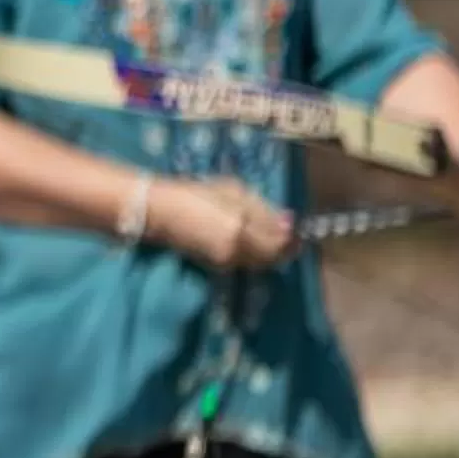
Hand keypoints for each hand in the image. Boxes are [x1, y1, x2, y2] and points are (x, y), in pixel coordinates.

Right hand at [150, 177, 298, 270]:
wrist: (159, 211)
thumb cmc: (195, 193)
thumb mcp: (231, 191)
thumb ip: (262, 208)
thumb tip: (290, 222)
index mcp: (241, 229)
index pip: (280, 241)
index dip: (293, 237)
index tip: (299, 230)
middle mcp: (237, 251)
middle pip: (273, 257)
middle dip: (285, 248)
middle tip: (291, 238)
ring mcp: (227, 261)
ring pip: (261, 263)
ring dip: (271, 254)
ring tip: (272, 240)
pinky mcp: (218, 267)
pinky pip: (247, 264)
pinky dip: (256, 257)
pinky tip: (253, 245)